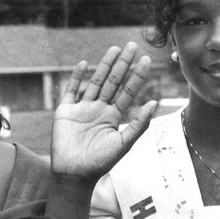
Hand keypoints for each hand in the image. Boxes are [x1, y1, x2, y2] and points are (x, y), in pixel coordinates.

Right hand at [50, 43, 156, 177]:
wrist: (73, 174)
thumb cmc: (100, 163)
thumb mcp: (123, 144)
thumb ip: (138, 124)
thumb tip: (154, 103)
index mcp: (114, 117)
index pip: (128, 91)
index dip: (137, 76)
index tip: (146, 60)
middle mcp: (99, 109)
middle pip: (113, 81)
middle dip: (122, 63)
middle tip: (131, 45)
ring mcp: (82, 109)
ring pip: (95, 82)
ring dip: (104, 65)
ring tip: (114, 49)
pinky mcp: (65, 111)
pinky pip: (71, 90)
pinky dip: (76, 77)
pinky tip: (83, 64)